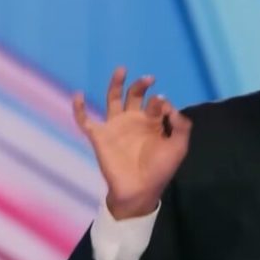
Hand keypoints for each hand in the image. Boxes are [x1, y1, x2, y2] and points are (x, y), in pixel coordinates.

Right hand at [73, 67, 192, 219]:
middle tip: (149, 78)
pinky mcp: (99, 136)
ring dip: (116, 84)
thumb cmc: (160, 169)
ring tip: (122, 70)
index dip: (160, 101)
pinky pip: (85, 120)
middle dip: (141, 85)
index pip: (155, 103)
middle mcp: (133, 120)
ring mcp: (115, 126)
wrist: (140, 190)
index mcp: (152, 122)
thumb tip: (170, 105)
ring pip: (113, 99)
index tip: (164, 105)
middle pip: (134, 95)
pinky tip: (78, 95)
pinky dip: (78, 108)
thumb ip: (181, 126)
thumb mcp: (178, 147)